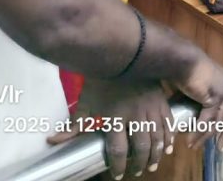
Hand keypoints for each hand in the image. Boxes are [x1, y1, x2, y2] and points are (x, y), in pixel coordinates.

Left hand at [48, 79, 173, 179]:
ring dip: (157, 154)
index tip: (117, 175)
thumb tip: (52, 141)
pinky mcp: (162, 100)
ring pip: (159, 137)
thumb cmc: (100, 81)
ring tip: (153, 164)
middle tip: (138, 171)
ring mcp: (151, 108)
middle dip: (140, 163)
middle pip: (142, 147)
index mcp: (115, 118)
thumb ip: (73, 126)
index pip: (118, 150)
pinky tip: (169, 147)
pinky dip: (170, 137)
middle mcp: (136, 115)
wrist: (121, 54)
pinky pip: (169, 123)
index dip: (118, 167)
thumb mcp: (86, 103)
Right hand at [178, 57, 222, 148]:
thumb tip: (193, 107)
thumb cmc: (186, 66)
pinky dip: (198, 132)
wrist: (183, 59)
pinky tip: (190, 140)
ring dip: (207, 136)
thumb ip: (202, 92)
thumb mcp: (199, 80)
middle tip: (222, 147)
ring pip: (218, 121)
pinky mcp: (214, 99)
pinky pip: (207, 121)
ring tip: (197, 147)